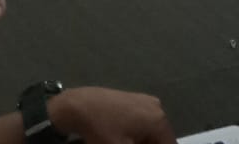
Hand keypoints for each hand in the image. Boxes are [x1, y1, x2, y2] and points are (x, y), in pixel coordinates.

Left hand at [48, 87, 172, 143]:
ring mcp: (144, 101)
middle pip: (160, 139)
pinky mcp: (132, 99)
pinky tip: (120, 140)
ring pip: (149, 132)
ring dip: (141, 143)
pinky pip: (140, 122)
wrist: (78, 107)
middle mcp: (156, 107)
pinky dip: (134, 135)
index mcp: (159, 120)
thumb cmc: (103, 131)